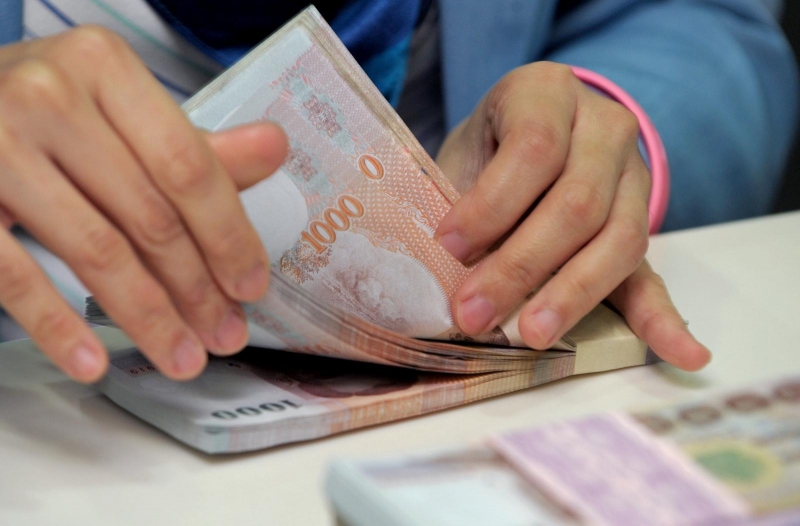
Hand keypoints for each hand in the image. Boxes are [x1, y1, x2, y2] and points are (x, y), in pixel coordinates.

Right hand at [0, 27, 286, 382]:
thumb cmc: (43, 108)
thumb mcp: (116, 107)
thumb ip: (192, 142)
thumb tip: (273, 148)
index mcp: (104, 67)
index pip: (188, 165)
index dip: (228, 234)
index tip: (250, 286)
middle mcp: (50, 97)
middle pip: (149, 214)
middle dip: (196, 288)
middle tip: (224, 335)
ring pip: (95, 250)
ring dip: (147, 317)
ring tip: (182, 358)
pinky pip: (15, 276)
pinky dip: (57, 326)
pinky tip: (93, 363)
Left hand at [434, 62, 709, 370]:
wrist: (526, 138)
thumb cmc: (483, 152)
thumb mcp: (464, 156)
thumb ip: (464, 205)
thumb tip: (438, 275)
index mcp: (548, 93)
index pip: (534, 148)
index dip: (492, 203)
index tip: (449, 245)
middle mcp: (603, 126)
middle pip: (576, 202)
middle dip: (521, 265)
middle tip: (474, 312)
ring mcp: (633, 174)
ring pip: (617, 238)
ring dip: (571, 295)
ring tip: (531, 336)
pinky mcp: (641, 225)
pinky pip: (655, 272)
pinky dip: (665, 319)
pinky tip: (685, 355)